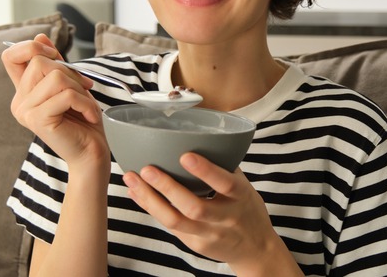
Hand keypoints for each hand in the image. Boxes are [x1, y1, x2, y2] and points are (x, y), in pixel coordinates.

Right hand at [1, 34, 107, 169]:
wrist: (91, 154)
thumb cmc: (83, 121)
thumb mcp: (71, 85)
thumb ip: (55, 64)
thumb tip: (41, 36)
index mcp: (24, 92)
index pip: (10, 56)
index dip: (31, 47)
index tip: (56, 56)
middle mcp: (19, 101)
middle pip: (39, 62)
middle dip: (70, 72)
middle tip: (84, 89)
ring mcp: (25, 111)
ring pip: (55, 76)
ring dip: (80, 89)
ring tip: (86, 105)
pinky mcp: (37, 120)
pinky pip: (65, 95)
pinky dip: (85, 102)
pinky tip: (89, 115)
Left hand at [123, 153, 302, 274]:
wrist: (255, 249)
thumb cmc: (246, 209)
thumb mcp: (244, 187)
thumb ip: (224, 167)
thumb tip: (197, 137)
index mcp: (240, 197)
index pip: (225, 183)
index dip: (206, 171)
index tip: (185, 155)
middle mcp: (225, 218)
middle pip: (194, 207)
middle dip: (167, 187)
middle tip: (147, 169)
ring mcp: (209, 234)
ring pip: (175, 221)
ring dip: (150, 199)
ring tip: (131, 179)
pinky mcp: (195, 245)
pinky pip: (169, 226)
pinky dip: (150, 207)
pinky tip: (136, 192)